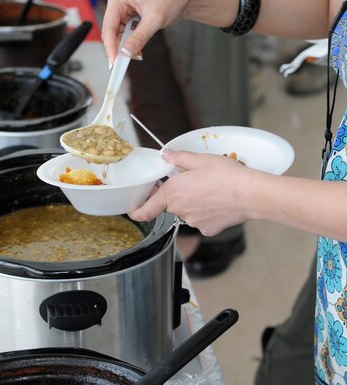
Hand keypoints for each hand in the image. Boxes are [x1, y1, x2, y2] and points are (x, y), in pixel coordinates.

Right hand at [101, 0, 191, 64]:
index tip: (115, 62)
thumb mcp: (154, 19)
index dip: (111, 46)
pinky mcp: (130, 21)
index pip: (109, 27)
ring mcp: (123, 13)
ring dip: (127, 49)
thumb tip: (126, 51)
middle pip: (111, 34)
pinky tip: (139, 51)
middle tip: (125, 64)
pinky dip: (132, 46)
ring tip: (138, 55)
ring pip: (118, 38)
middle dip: (119, 49)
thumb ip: (139, 37)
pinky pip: (126, 38)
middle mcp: (118, 5)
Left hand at [129, 150, 253, 235]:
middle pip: (170, 205)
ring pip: (186, 212)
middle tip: (192, 182)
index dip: (136, 210)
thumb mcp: (201, 160)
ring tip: (210, 191)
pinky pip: (200, 220)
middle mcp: (180, 210)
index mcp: (173, 193)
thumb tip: (166, 155)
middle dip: (177, 195)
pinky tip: (217, 203)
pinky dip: (206, 213)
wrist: (250, 194)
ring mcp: (193, 222)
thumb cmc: (227, 176)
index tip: (134, 208)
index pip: (144, 211)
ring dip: (193, 203)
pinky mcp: (206, 229)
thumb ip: (179, 159)